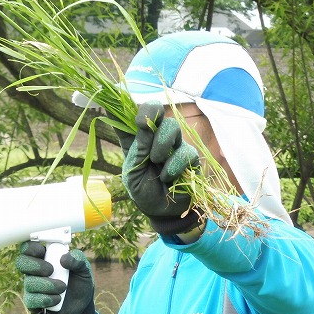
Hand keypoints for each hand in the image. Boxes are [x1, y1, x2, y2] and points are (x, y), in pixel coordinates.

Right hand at [16, 241, 96, 313]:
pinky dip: (45, 299)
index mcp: (44, 257)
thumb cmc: (80, 283)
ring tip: (62, 287)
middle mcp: (35, 270)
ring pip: (29, 283)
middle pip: (21, 262)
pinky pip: (31, 299)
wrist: (81, 307)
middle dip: (36, 266)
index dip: (30, 247)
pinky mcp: (33, 302)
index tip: (42, 251)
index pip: (27, 247)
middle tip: (51, 270)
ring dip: (47, 285)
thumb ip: (77, 259)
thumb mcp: (84, 269)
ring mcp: (32, 286)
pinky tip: (57, 299)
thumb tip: (63, 259)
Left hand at [118, 101, 202, 234]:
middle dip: (150, 118)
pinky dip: (175, 164)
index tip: (123, 101)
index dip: (126, 102)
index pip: (131, 112)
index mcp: (136, 137)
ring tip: (157, 163)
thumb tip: (129, 119)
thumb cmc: (143, 190)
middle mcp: (155, 136)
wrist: (162, 212)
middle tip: (144, 132)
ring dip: (162, 145)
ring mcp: (173, 144)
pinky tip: (168, 177)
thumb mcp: (133, 171)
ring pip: (172, 127)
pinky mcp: (189, 157)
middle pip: (156, 109)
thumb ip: (137, 146)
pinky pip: (186, 150)